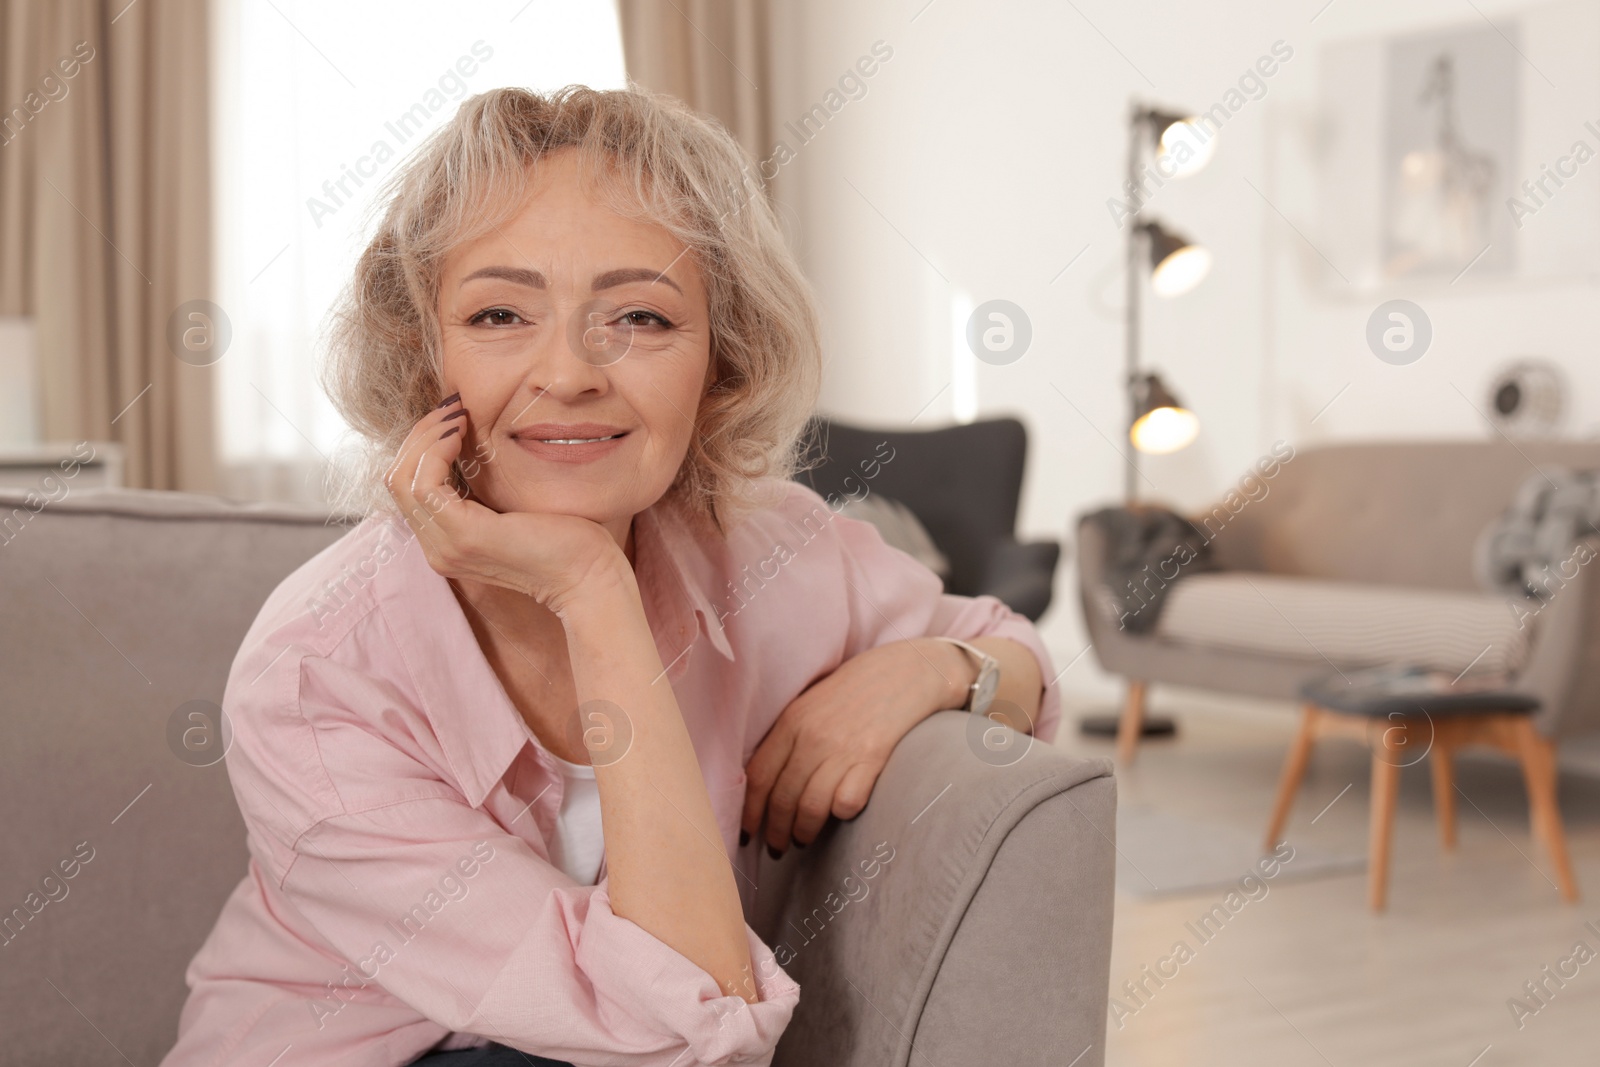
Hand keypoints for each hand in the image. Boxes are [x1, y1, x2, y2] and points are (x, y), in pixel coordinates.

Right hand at [383, 395, 626, 616]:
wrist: (589, 574)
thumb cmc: (565, 538)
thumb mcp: (512, 506)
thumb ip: (483, 488)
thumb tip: (471, 443)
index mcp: (447, 543)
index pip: (408, 487)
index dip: (423, 446)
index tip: (454, 416)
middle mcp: (438, 549)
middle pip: (397, 480)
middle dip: (420, 435)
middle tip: (453, 406)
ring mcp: (447, 546)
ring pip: (402, 479)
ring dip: (426, 437)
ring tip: (458, 415)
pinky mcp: (464, 535)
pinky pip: (424, 484)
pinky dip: (436, 451)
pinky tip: (461, 434)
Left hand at [741, 637, 971, 854]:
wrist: (905, 671)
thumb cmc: (855, 690)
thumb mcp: (811, 704)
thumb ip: (788, 737)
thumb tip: (763, 783)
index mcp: (791, 721)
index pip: (758, 776)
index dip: (749, 811)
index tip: (746, 832)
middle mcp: (812, 736)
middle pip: (782, 798)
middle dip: (775, 832)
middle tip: (776, 848)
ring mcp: (843, 748)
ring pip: (811, 807)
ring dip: (803, 832)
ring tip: (802, 840)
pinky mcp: (873, 758)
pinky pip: (847, 803)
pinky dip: (840, 815)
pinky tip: (840, 815)